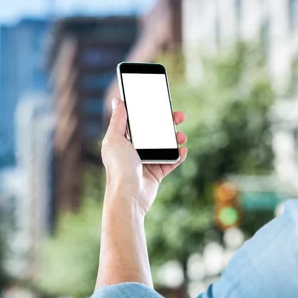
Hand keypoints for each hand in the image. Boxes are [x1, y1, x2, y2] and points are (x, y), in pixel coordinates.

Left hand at [101, 98, 187, 214]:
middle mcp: (134, 151)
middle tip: (179, 116)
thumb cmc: (119, 168)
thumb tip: (117, 101)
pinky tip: (183, 150)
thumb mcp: (114, 139)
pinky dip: (178, 155)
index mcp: (124, 141)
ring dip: (175, 139)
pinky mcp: (156, 174)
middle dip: (167, 123)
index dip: (149, 112)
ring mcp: (146, 162)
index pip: (138, 122)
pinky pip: (170, 162)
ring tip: (181, 136)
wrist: (128, 196)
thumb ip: (117, 120)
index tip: (161, 103)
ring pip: (164, 146)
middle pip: (154, 132)